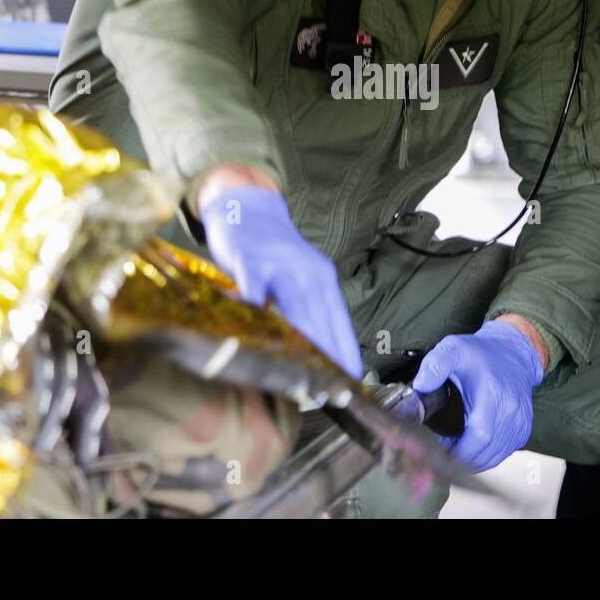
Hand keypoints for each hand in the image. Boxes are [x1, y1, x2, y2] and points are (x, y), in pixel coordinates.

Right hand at [199, 184, 362, 378]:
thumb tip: (314, 359)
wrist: (247, 207)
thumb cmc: (271, 254)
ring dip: (301, 343)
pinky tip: (258, 329)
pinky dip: (257, 306)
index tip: (352, 386)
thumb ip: (304, 314)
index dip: (346, 355)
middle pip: (321, 321)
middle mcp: (307, 272)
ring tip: (304, 377)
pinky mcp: (249, 258)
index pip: (339, 323)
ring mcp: (279, 264)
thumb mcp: (296, 281)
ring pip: (295, 307)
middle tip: (330, 393)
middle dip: (327, 359)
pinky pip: (254, 285)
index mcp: (322, 280)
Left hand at [410, 321, 543, 472]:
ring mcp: (519, 424)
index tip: (440, 449)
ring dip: (472, 459)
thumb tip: (419, 387)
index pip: (480, 437)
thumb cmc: (482, 353)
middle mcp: (510, 412)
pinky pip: (502, 453)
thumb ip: (434, 366)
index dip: (459, 451)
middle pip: (485, 453)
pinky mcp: (523, 431)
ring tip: (455, 445)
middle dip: (460, 458)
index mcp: (493, 395)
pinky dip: (485, 455)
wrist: (512, 352)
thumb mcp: (453, 349)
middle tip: (442, 448)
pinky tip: (472, 444)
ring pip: (494, 457)